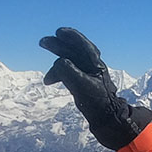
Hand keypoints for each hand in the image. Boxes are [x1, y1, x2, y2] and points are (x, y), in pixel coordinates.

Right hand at [39, 27, 151, 149]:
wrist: (108, 119)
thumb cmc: (98, 101)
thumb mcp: (82, 85)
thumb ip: (67, 70)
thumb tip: (57, 63)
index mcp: (95, 63)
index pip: (82, 44)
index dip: (70, 36)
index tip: (58, 32)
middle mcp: (92, 66)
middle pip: (73, 50)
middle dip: (57, 46)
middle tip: (43, 42)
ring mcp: (87, 74)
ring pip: (69, 62)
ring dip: (55, 66)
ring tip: (46, 80)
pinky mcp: (83, 82)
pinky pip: (68, 73)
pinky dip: (58, 75)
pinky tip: (50, 82)